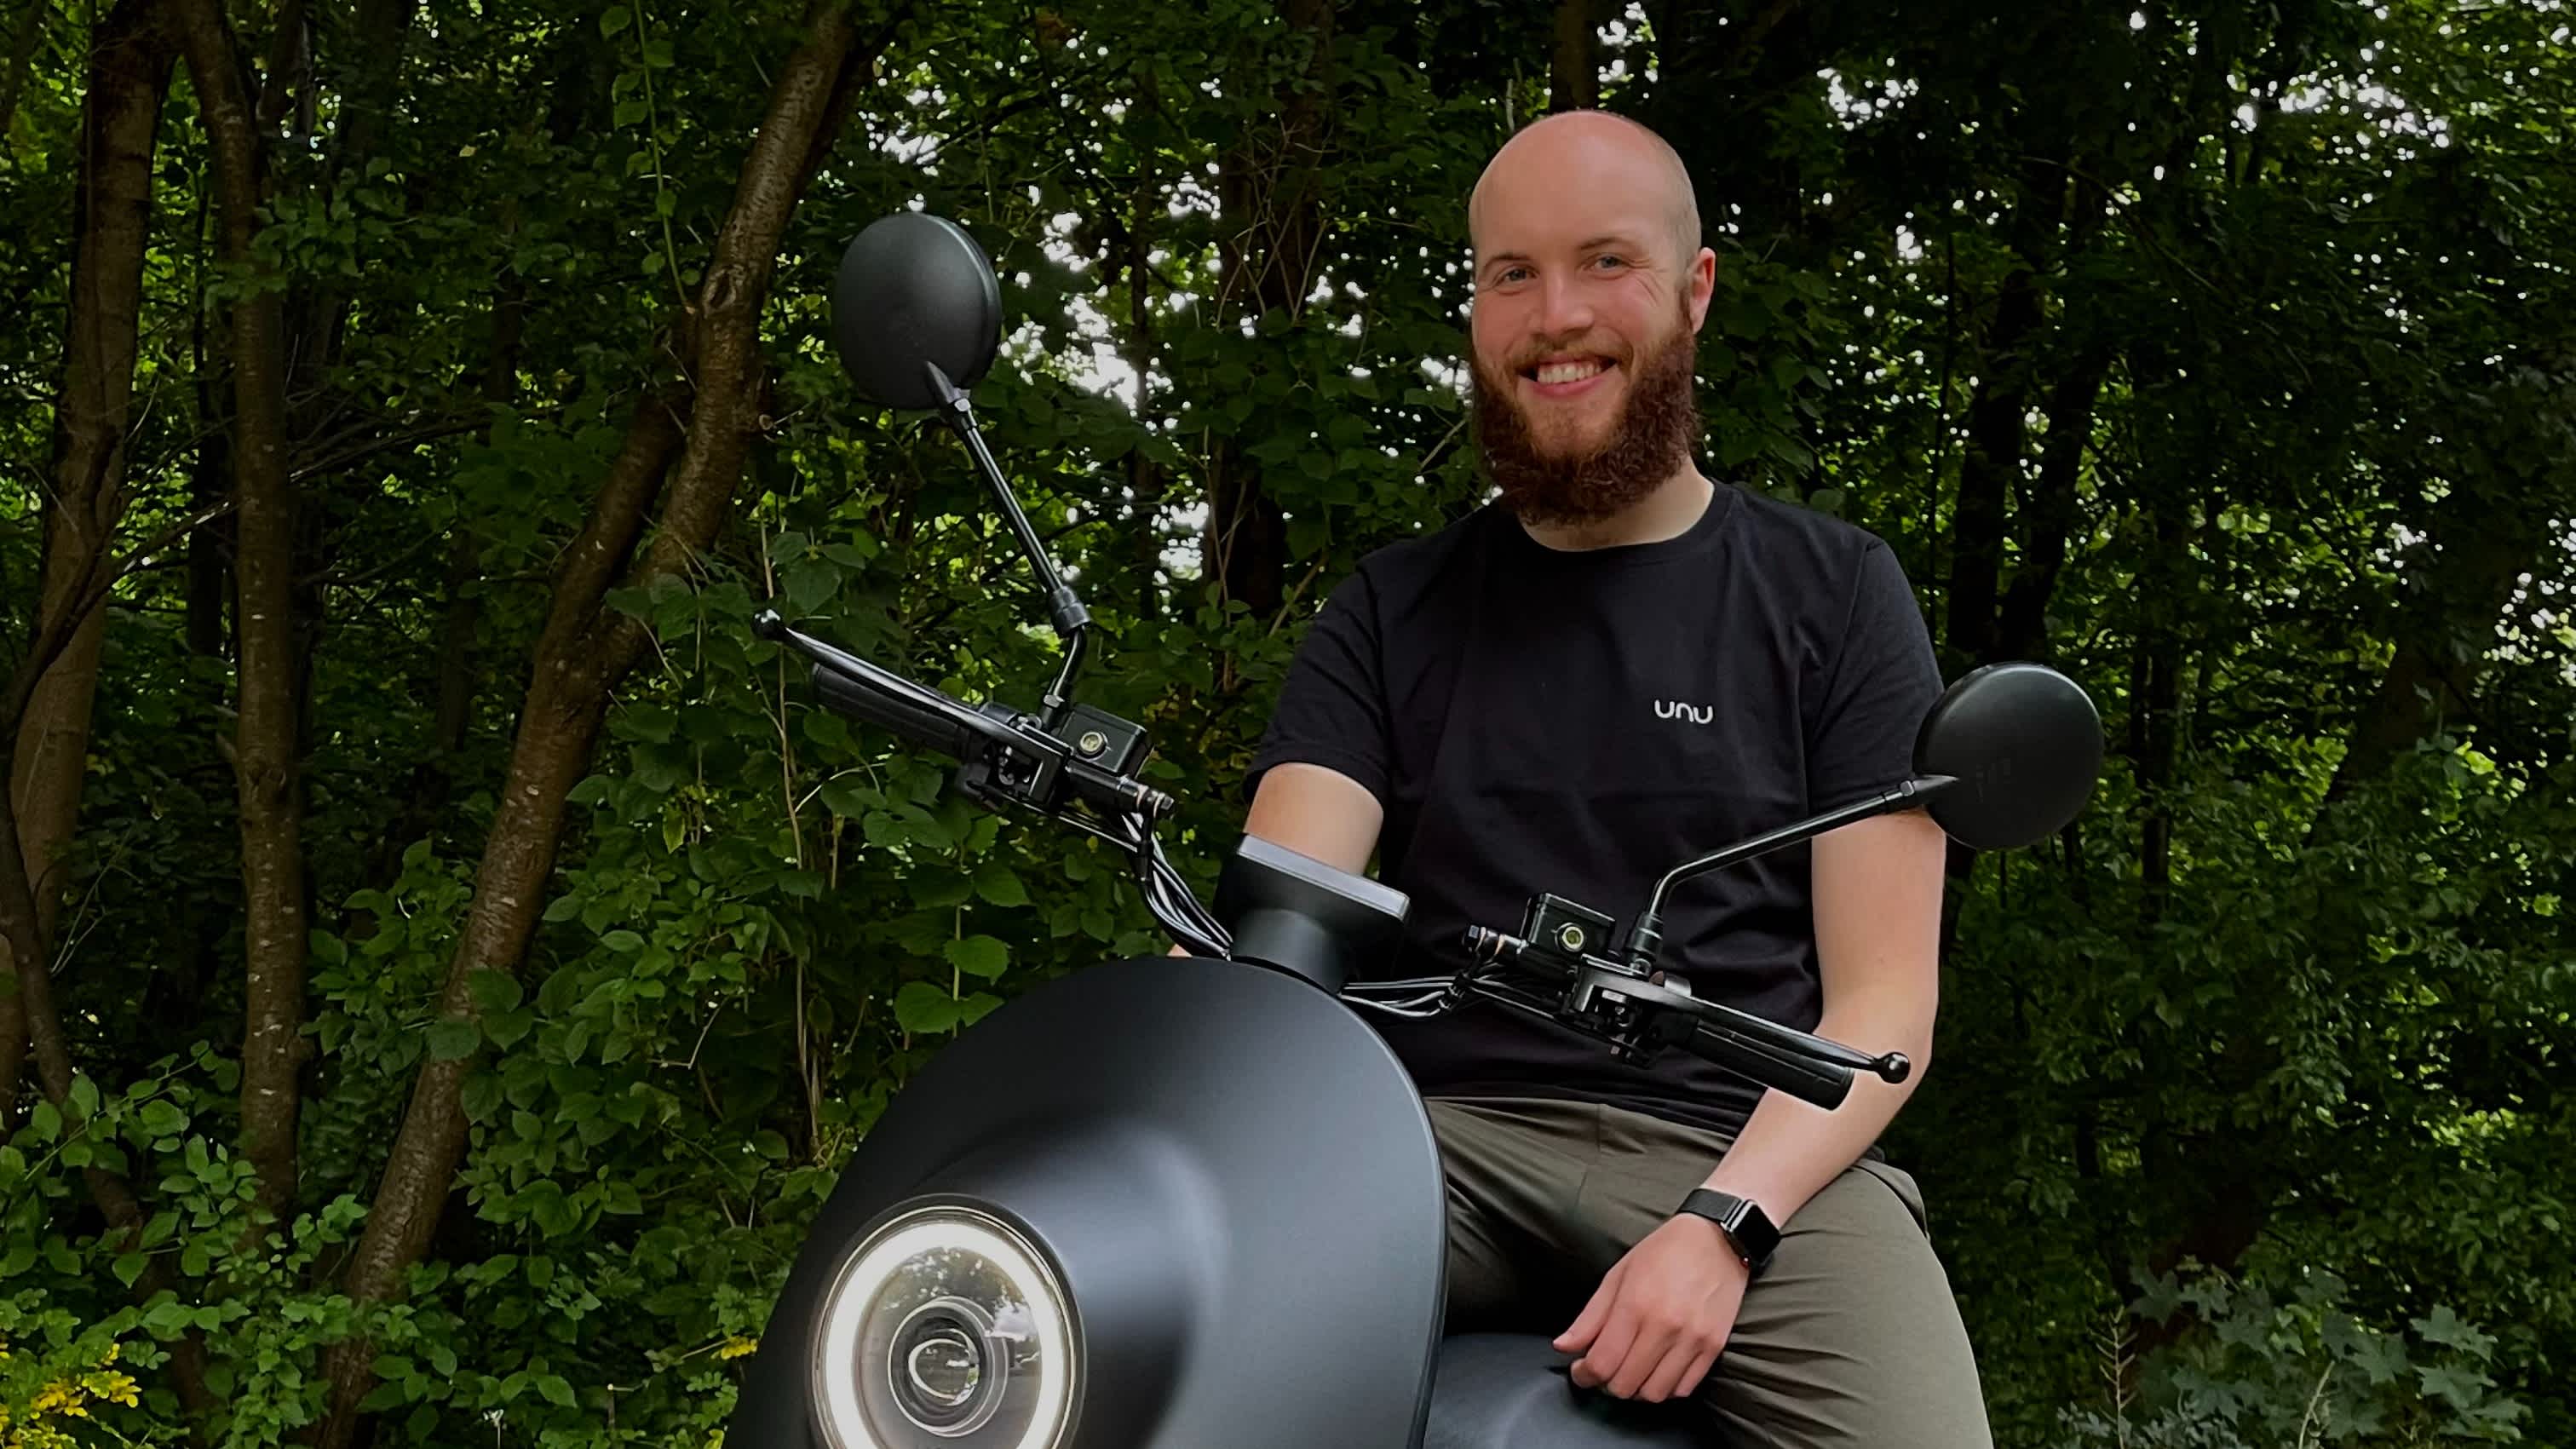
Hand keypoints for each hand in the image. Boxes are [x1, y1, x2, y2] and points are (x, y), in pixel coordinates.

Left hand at [1552, 1213, 1747, 1402]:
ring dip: (1636, 1389)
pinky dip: (1665, 1388)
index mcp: (1635, 1305)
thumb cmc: (1664, 1252)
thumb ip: (1590, 1317)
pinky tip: (1658, 1369)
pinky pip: (1684, 1389)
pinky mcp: (1713, 1348)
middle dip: (1607, 1383)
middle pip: (1625, 1385)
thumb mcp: (1617, 1275)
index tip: (1581, 1370)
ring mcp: (1692, 1340)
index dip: (1584, 1374)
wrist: (1717, 1240)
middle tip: (1605, 1368)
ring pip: (1655, 1394)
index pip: (1602, 1363)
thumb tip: (1563, 1346)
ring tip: (1632, 1370)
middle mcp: (1665, 1326)